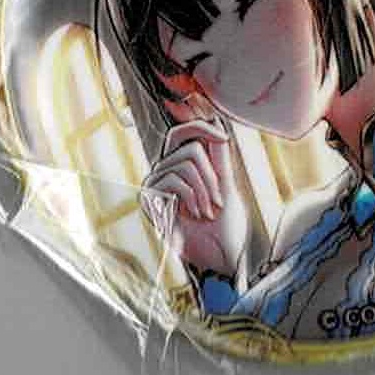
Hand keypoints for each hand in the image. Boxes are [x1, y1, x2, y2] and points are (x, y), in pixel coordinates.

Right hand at [141, 102, 248, 277]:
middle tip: (218, 201)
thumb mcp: (225, 180)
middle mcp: (165, 170)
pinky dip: (193, 197)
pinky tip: (194, 216)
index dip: (200, 126)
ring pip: (186, 162)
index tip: (224, 138)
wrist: (221, 254)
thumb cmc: (225, 222)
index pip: (182, 132)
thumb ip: (218, 153)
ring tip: (207, 211)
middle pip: (190, 146)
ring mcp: (155, 183)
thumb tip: (215, 120)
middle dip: (212, 174)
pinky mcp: (149, 198)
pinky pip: (176, 179)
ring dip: (205, 189)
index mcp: (182, 165)